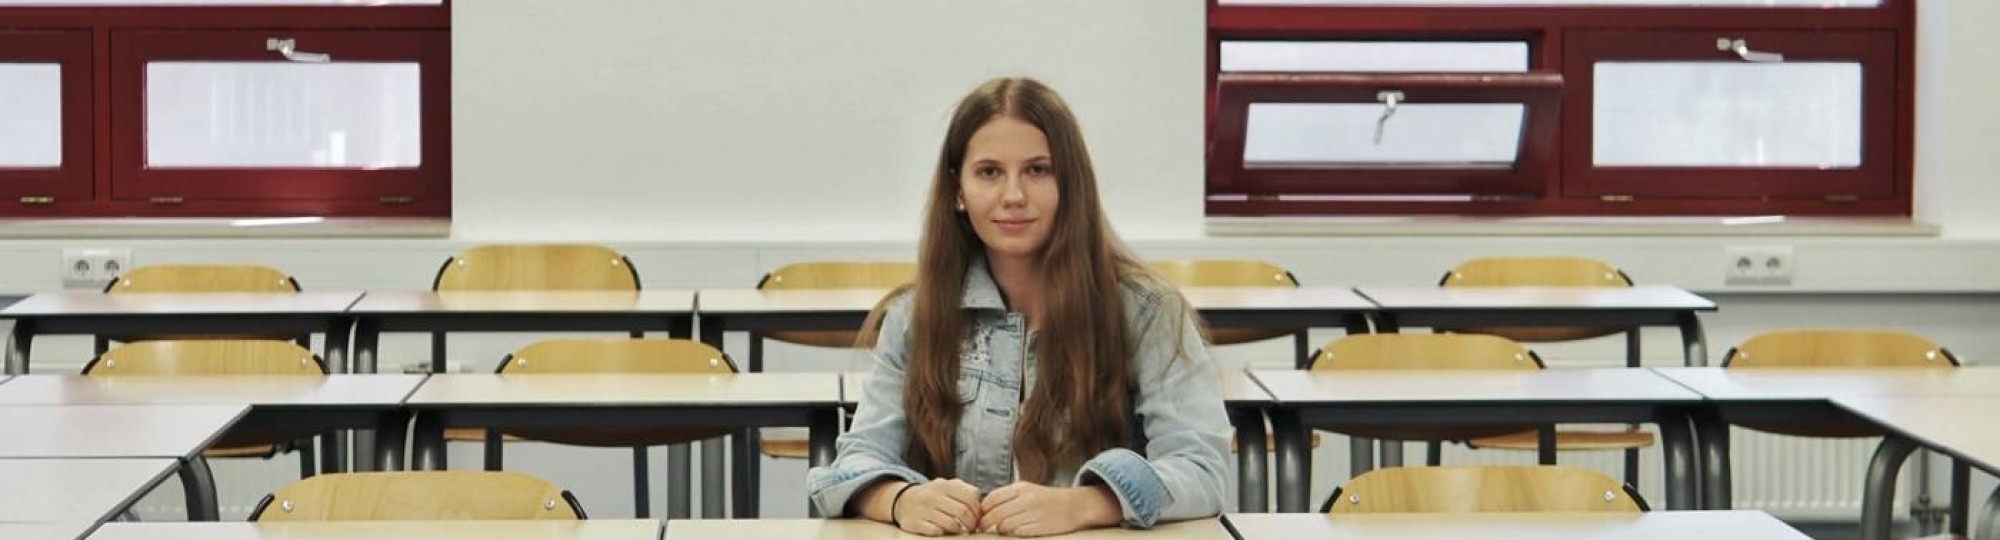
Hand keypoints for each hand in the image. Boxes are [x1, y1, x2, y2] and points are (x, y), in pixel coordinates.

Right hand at [891, 478, 983, 535]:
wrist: (903, 501)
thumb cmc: (933, 496)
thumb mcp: (947, 487)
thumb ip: (965, 492)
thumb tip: (983, 508)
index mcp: (944, 485)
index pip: (970, 497)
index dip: (978, 511)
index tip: (978, 518)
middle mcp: (932, 495)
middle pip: (963, 512)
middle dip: (971, 524)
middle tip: (971, 528)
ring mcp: (922, 509)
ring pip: (951, 524)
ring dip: (958, 530)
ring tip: (957, 529)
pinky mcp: (914, 523)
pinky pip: (936, 531)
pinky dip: (942, 533)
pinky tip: (942, 530)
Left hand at [976, 482, 1120, 536]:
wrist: (1075, 505)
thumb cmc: (1046, 499)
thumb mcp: (1027, 490)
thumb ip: (1007, 496)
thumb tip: (983, 508)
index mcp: (1020, 488)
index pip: (992, 498)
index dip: (982, 509)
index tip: (979, 516)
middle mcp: (1026, 499)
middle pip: (995, 514)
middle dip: (985, 523)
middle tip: (981, 528)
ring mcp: (1034, 513)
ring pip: (1004, 525)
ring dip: (1000, 529)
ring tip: (1002, 530)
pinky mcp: (1041, 526)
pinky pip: (1018, 533)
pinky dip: (1013, 534)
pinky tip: (1016, 532)